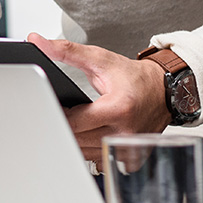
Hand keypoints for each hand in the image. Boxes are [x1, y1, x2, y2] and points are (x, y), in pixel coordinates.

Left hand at [27, 34, 170, 162]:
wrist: (164, 90)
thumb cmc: (134, 77)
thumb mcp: (100, 59)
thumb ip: (67, 51)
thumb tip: (38, 41)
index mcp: (118, 108)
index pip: (73, 122)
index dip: (56, 113)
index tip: (52, 106)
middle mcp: (125, 131)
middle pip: (77, 140)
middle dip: (64, 126)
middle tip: (61, 113)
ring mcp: (128, 148)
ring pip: (86, 154)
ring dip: (76, 140)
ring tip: (76, 123)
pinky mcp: (131, 158)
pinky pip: (101, 161)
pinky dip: (91, 151)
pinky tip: (90, 137)